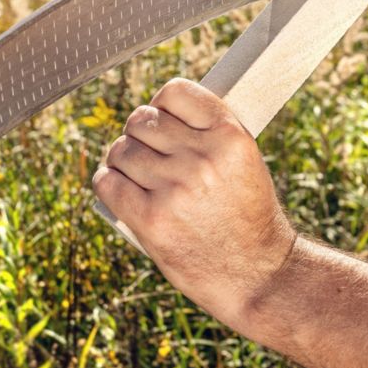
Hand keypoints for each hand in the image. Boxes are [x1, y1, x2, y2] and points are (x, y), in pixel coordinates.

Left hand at [92, 78, 295, 329]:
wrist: (259, 275)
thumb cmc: (247, 216)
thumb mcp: (244, 162)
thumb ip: (207, 134)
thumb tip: (154, 113)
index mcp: (231, 136)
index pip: (175, 92)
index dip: (162, 105)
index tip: (162, 120)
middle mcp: (203, 158)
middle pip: (142, 121)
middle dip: (139, 135)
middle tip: (148, 156)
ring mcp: (176, 189)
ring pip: (121, 150)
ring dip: (122, 161)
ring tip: (136, 177)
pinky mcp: (152, 220)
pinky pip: (108, 182)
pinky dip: (108, 183)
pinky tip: (119, 190)